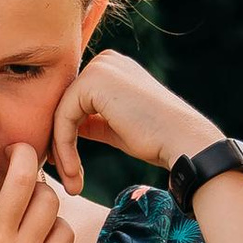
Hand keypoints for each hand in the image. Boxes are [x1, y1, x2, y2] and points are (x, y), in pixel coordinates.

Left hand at [48, 50, 213, 194]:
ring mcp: (99, 67)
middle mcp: (104, 61)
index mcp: (112, 68)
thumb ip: (93, 121)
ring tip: (72, 182)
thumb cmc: (156, 138)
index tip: (67, 167)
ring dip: (62, 151)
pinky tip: (73, 171)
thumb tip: (67, 128)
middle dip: (60, 144)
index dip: (66, 135)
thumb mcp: (117, 127)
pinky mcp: (92, 81)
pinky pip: (63, 118)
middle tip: (68, 179)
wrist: (181, 140)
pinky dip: (65, 148)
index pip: (74, 102)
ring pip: (61, 114)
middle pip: (64, 106)